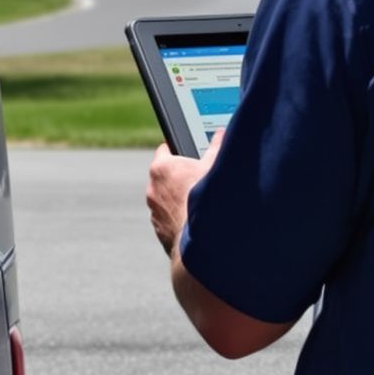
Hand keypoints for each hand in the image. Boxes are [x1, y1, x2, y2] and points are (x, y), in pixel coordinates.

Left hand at [146, 132, 223, 257]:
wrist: (202, 241)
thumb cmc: (207, 199)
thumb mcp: (215, 167)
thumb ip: (217, 147)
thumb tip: (221, 134)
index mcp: (162, 168)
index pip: (165, 150)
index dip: (177, 150)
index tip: (187, 153)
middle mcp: (152, 189)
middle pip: (165, 176)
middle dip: (180, 177)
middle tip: (200, 179)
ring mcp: (154, 212)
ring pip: (166, 200)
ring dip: (178, 200)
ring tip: (199, 203)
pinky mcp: (160, 231)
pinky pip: (168, 220)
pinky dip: (179, 219)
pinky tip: (196, 221)